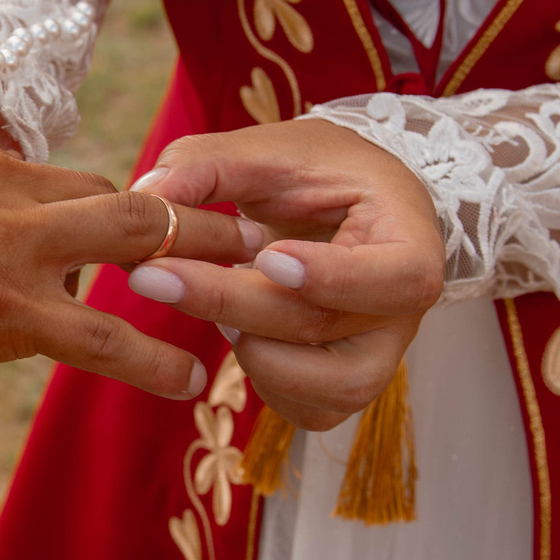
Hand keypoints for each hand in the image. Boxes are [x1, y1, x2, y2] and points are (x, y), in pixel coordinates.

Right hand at [0, 122, 253, 399]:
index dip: (102, 209)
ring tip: (246, 290)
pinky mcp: (4, 309)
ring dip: (198, 262)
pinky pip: (104, 336)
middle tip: (236, 233)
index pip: (55, 174)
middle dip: (182, 214)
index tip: (139, 230)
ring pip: (134, 239)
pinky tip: (190, 380)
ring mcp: (7, 244)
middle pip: (115, 192)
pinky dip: (155, 360)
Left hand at [124, 120, 444, 429]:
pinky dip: (261, 378)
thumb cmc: (317, 174)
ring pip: (321, 388)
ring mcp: (379, 358)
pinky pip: (307, 409)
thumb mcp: (270, 150)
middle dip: (229, 301)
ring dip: (248, 348)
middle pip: (324, 328)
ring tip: (213, 299)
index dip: (333, 277)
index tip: (266, 257)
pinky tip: (237, 328)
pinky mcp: (345, 388)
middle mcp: (404, 312)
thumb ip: (209, 164)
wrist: (344, 208)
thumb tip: (149, 194)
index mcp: (411, 241)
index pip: (397, 278)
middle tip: (153, 274)